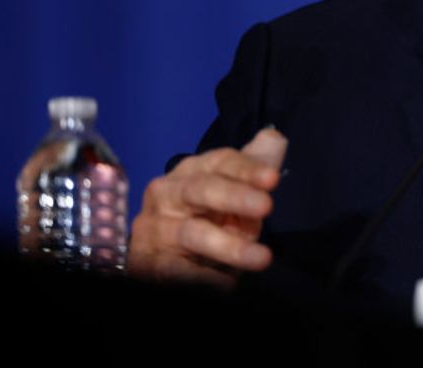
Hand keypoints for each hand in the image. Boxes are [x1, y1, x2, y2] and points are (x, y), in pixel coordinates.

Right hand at [129, 127, 287, 287]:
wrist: (161, 252)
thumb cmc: (208, 214)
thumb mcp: (234, 189)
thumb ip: (255, 164)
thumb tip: (275, 138)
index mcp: (192, 171)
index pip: (221, 163)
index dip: (247, 168)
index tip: (273, 178)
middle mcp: (168, 194)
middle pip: (200, 190)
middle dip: (234, 197)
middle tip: (266, 207)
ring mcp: (155, 229)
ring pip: (191, 233)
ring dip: (228, 246)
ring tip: (262, 258)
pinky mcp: (147, 263)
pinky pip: (173, 270)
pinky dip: (200, 278)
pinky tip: (225, 284)